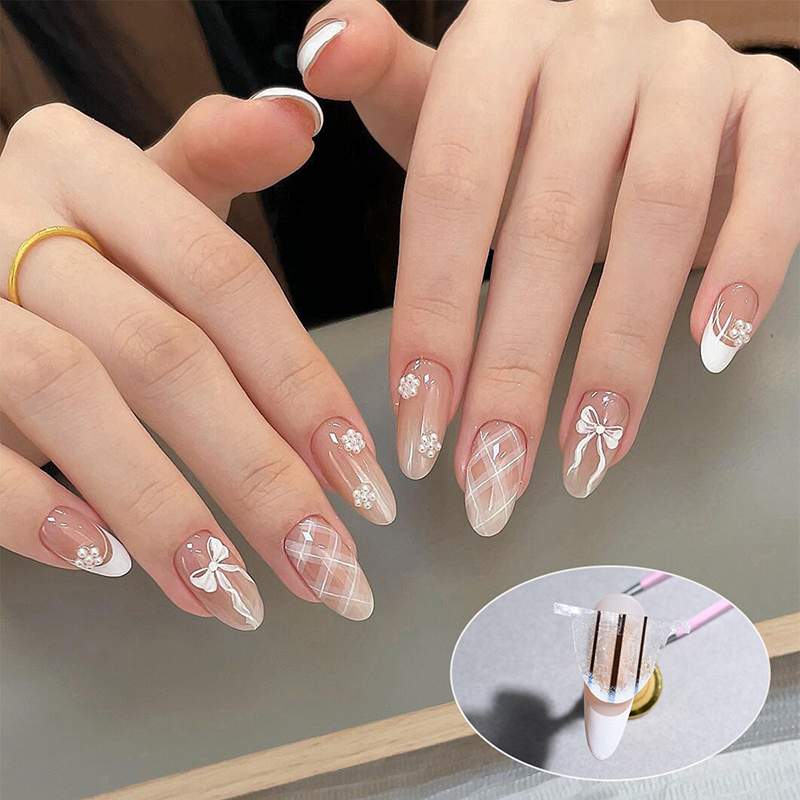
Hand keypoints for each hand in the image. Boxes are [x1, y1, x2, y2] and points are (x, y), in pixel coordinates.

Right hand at [1, 90, 393, 628]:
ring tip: (234, 593)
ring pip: (71, 399)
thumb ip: (214, 160)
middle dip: (256, 474)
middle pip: (164, 353)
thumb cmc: (76, 240)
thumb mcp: (142, 192)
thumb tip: (299, 123)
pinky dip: (37, 510)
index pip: (222, 276)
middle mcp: (12, 221)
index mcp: (86, 167)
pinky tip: (109, 560)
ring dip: (164, 508)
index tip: (360, 476)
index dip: (300, 383)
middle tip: (324, 564)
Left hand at [299, 0, 798, 529]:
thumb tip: (326, 48)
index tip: (420, 418)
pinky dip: (747, 269)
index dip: (434, 311)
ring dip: (621, 348)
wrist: (617, 54)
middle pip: (550, 224)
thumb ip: (383, 80)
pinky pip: (771, 186)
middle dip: (517, 365)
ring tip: (588, 448)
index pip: (452, 189)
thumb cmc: (513, 104)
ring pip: (658, 216)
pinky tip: (711, 349)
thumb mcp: (436, 92)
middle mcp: (595, 44)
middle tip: (492, 468)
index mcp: (499, 42)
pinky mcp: (763, 103)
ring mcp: (687, 70)